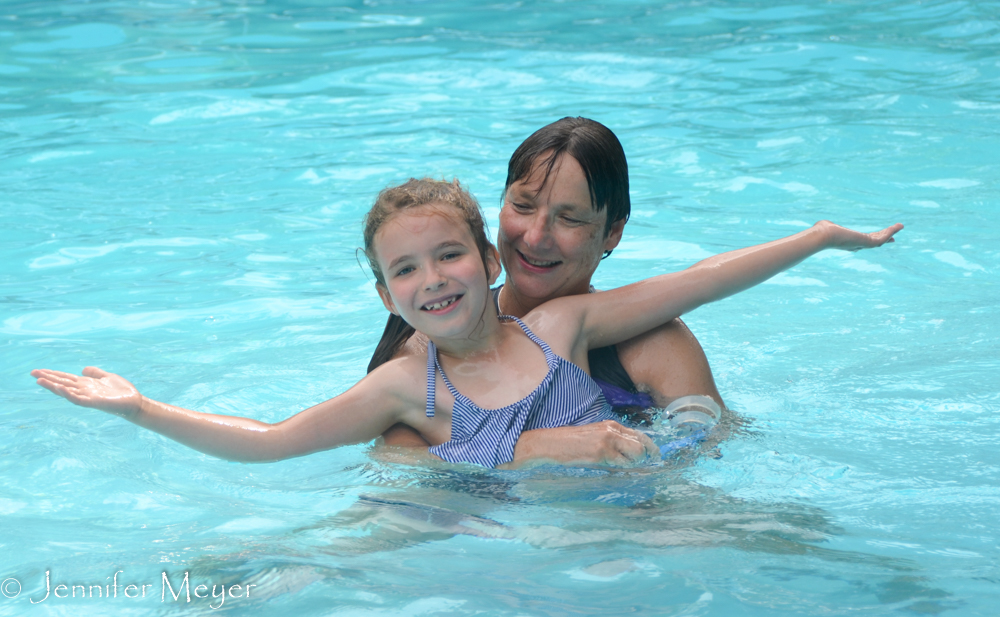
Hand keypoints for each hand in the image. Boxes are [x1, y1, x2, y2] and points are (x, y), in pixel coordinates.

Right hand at [31, 367, 142, 417]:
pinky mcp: (94, 403)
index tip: (39, 371)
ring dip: (53, 386)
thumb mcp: (107, 377)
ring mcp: (88, 397)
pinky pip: (78, 399)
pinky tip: (60, 388)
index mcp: (86, 384)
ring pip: (66, 391)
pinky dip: (69, 394)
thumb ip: (95, 373)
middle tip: (32, 373)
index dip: (53, 374)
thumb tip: (82, 369)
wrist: (134, 402)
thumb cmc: (121, 391)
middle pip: (62, 383)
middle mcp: (84, 390)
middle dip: (48, 378)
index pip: (66, 378)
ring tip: (40, 380)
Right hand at [507, 420, 658, 467]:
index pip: (639, 434)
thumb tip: (632, 458)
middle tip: (643, 466)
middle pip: (642, 443)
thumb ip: (612, 443)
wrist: (551, 444)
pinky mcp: (601, 452)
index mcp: (610, 425)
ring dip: (633, 463)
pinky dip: (621, 467)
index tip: (654, 457)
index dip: (650, 447)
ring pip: (636, 453)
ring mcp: (607, 440)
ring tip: (618, 466)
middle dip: (645, 457)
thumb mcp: (594, 437)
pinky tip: (610, 467)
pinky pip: (622, 463)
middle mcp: (612, 429)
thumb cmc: (570, 444)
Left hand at [817, 220, 903, 250]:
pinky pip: (882, 238)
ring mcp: (862, 245)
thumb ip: (827, 226)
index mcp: (849, 242)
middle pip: (874, 242)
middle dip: (884, 238)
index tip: (879, 236)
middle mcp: (856, 245)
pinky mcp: (866, 242)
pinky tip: (897, 226)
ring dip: (890, 233)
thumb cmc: (821, 232)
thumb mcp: (825, 227)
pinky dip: (890, 232)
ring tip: (900, 226)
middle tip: (893, 237)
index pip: (863, 242)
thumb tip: (822, 224)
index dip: (873, 238)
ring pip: (880, 240)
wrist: (822, 236)